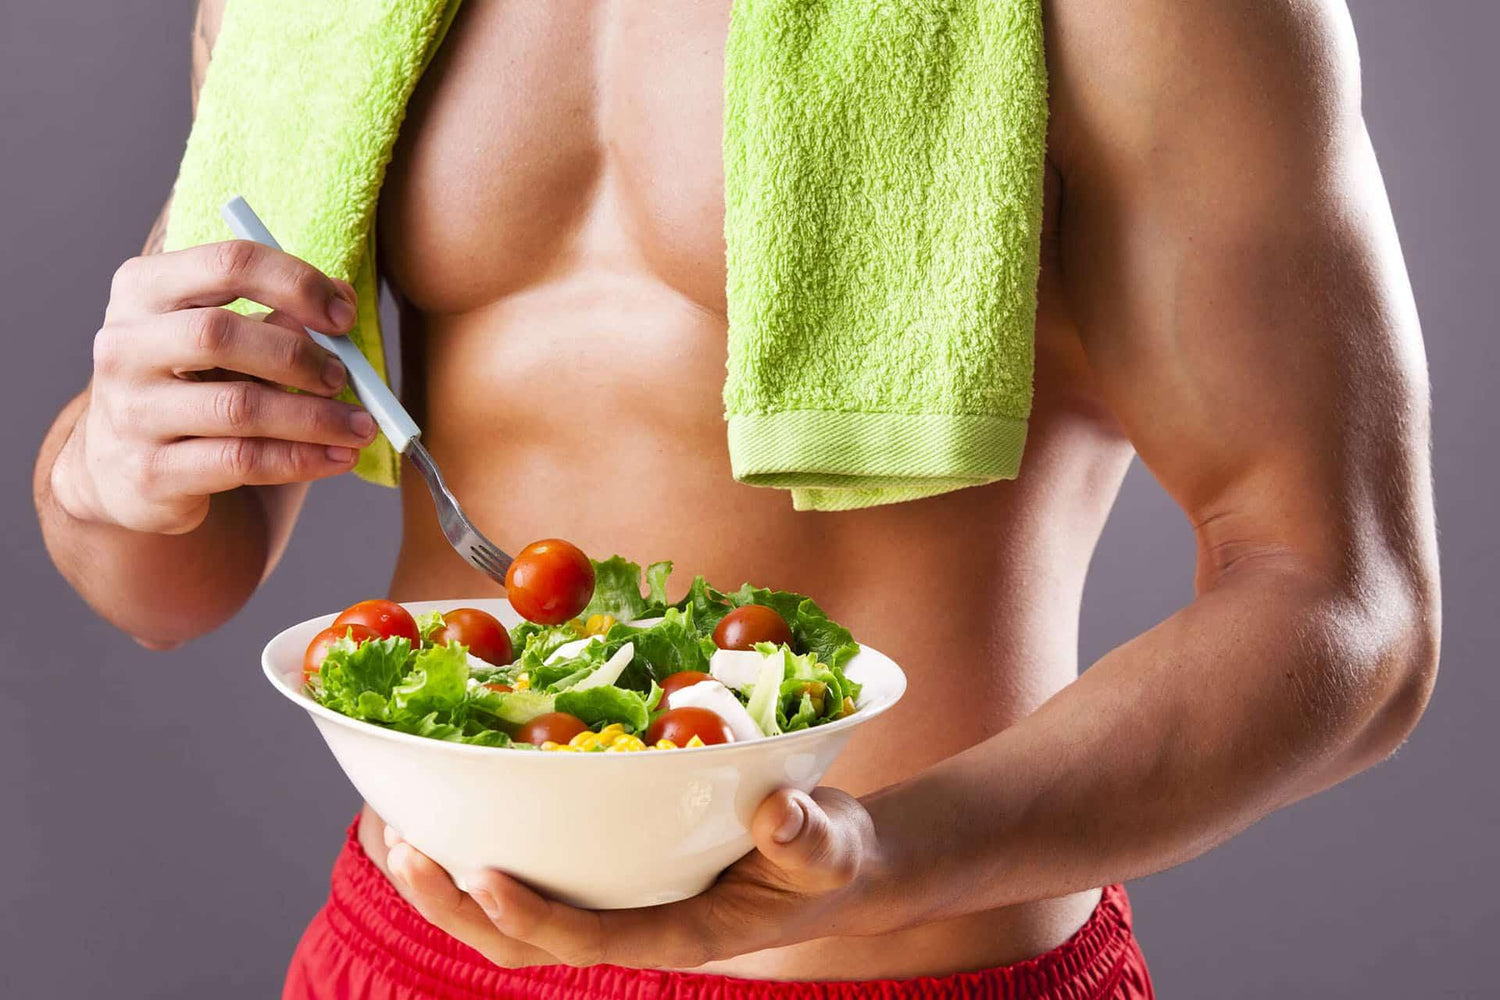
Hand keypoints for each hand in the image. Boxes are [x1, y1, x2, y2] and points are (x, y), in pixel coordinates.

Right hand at [51, 241, 377, 533]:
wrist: (128, 470)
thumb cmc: (193, 386)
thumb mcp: (228, 341)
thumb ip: (280, 315)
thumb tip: (342, 300)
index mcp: (144, 289)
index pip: (228, 263)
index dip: (296, 284)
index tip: (344, 316)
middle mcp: (125, 346)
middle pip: (220, 334)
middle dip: (298, 356)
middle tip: (344, 376)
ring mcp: (131, 412)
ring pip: (238, 408)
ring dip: (314, 418)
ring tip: (360, 426)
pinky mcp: (151, 472)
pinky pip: (241, 462)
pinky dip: (301, 459)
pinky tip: (338, 458)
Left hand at [383, 787, 886, 968]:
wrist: (822, 862)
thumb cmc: (826, 857)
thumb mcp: (831, 847)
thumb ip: (808, 838)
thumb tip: (776, 813)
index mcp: (678, 934)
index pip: (591, 939)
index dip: (534, 916)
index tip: (483, 876)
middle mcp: (630, 926)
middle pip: (524, 942)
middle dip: (455, 907)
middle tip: (402, 852)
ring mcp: (611, 904)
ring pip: (508, 920)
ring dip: (444, 885)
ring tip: (389, 836)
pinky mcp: (602, 878)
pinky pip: (526, 879)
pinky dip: (472, 855)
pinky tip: (436, 816)